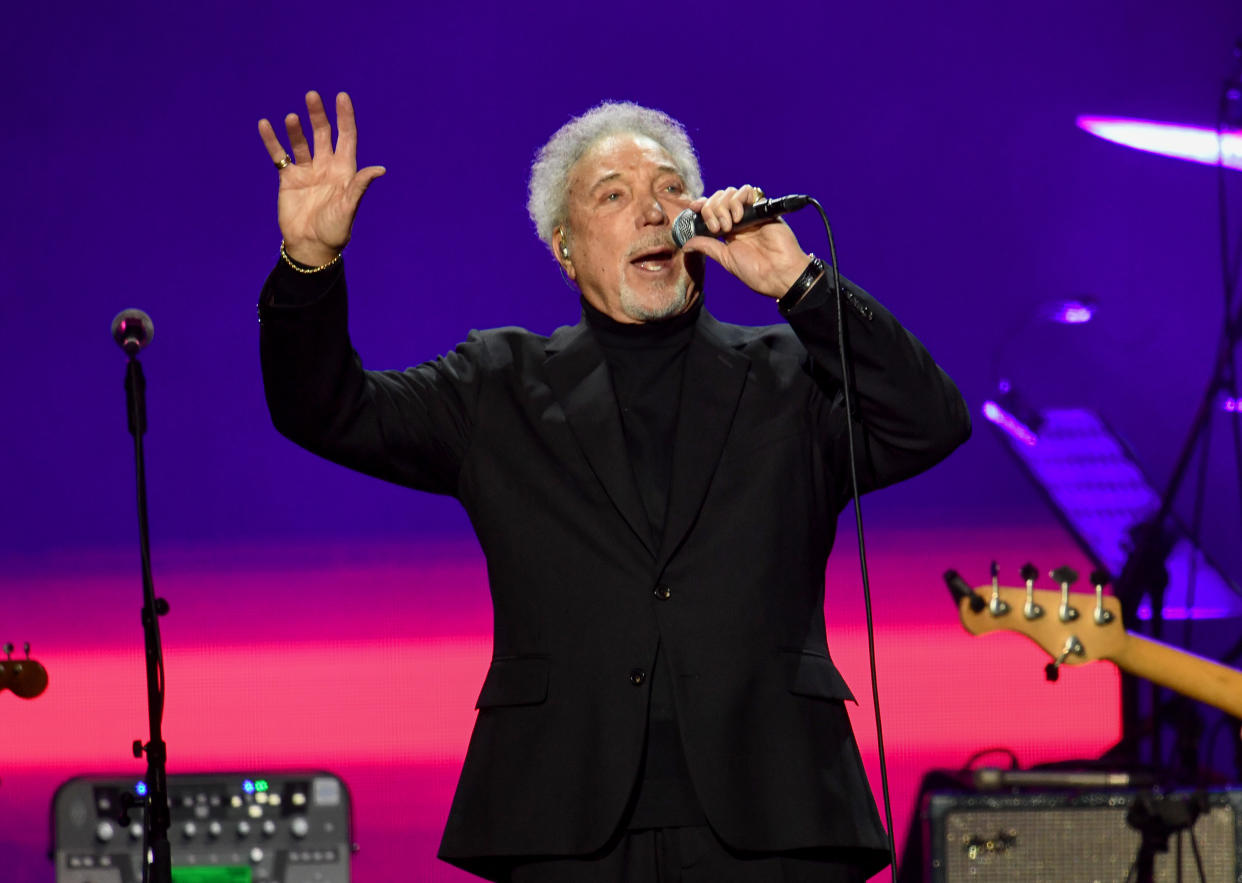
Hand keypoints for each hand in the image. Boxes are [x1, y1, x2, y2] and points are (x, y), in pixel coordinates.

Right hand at [258, 91, 385, 265]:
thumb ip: (359, 186)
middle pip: (322, 134)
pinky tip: (264, 125)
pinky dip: (272, 140)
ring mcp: (307, 171)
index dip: (345, 117)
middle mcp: (326, 166)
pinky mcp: (288, 178)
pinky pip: (279, 155)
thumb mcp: (348, 207)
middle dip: (318, 115)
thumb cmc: (334, 230)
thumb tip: (379, 170)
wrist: (310, 246)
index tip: (342, 96)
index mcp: (344, 170)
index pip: (346, 137)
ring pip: (300, 142)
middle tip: (312, 95)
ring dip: (295, 128)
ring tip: (291, 117)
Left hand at [680, 185, 811, 298]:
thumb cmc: (755, 271)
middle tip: (717, 229)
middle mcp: (738, 219)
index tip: (693, 208)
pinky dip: (738, 200)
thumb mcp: (725, 259)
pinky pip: (749, 191)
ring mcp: (750, 213)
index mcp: (728, 231)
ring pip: (730, 193)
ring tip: (729, 226)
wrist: (778, 273)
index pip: (710, 210)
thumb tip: (686, 243)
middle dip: (711, 210)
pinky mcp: (763, 209)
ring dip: (723, 206)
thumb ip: (707, 247)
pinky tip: (738, 217)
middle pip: (717, 198)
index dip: (701, 206)